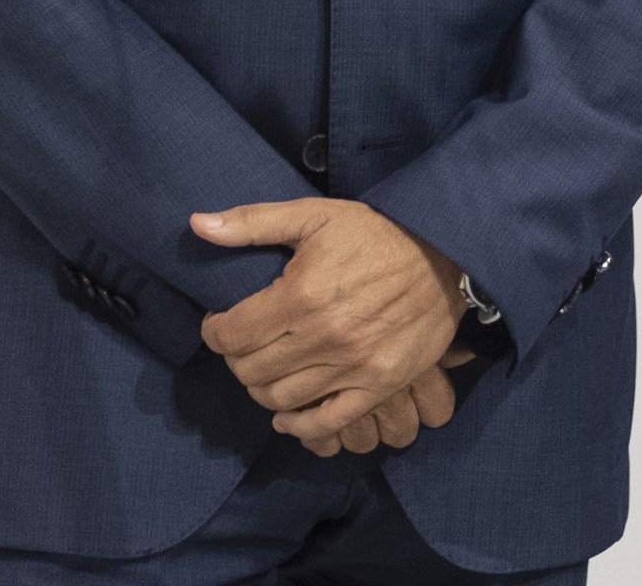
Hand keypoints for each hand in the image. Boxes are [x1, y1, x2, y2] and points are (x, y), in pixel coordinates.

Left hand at [192, 198, 467, 450]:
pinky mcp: (379, 385)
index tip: (219, 322)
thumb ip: (251, 222)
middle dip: (235, 358)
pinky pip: (328, 421)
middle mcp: (323, 338)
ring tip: (264, 368)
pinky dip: (300, 426)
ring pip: (282, 399)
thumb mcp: (312, 214)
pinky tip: (286, 416)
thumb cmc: (373, 232)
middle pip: (252, 370)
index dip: (215, 331)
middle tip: (242, 343)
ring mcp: (353, 367)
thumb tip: (197, 224)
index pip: (233, 335)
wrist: (444, 254)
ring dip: (261, 388)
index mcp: (300, 296)